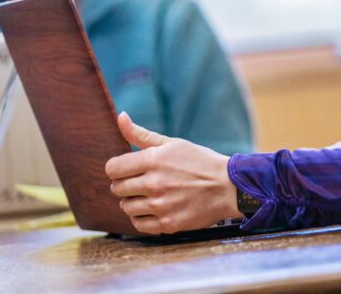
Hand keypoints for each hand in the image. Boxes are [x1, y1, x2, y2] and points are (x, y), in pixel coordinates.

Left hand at [105, 111, 240, 233]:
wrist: (228, 186)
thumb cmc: (200, 161)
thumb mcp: (172, 143)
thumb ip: (141, 134)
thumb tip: (120, 116)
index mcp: (152, 160)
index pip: (112, 168)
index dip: (117, 168)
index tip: (127, 169)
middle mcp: (153, 183)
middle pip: (116, 189)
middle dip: (125, 184)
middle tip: (141, 182)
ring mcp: (160, 205)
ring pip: (126, 207)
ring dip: (133, 202)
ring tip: (149, 195)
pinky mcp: (167, 223)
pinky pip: (139, 224)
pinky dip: (142, 218)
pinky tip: (154, 208)